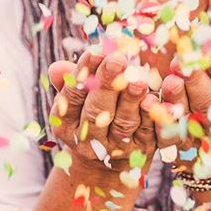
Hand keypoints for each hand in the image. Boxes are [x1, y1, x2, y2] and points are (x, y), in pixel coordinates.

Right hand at [47, 51, 155, 177]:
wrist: (110, 158)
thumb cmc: (92, 110)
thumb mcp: (79, 96)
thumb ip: (72, 80)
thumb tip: (56, 68)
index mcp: (67, 124)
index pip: (72, 97)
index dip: (83, 74)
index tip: (94, 52)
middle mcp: (88, 141)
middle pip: (97, 112)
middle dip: (107, 85)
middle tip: (117, 61)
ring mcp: (116, 149)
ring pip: (124, 123)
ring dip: (131, 100)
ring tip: (138, 80)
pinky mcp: (142, 152)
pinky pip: (149, 133)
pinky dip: (153, 117)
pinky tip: (155, 100)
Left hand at [147, 43, 210, 173]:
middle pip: (210, 102)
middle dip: (197, 81)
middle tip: (183, 63)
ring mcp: (200, 137)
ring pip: (188, 118)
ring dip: (178, 98)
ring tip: (170, 82)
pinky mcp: (177, 146)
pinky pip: (166, 135)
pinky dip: (158, 119)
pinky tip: (149, 103)